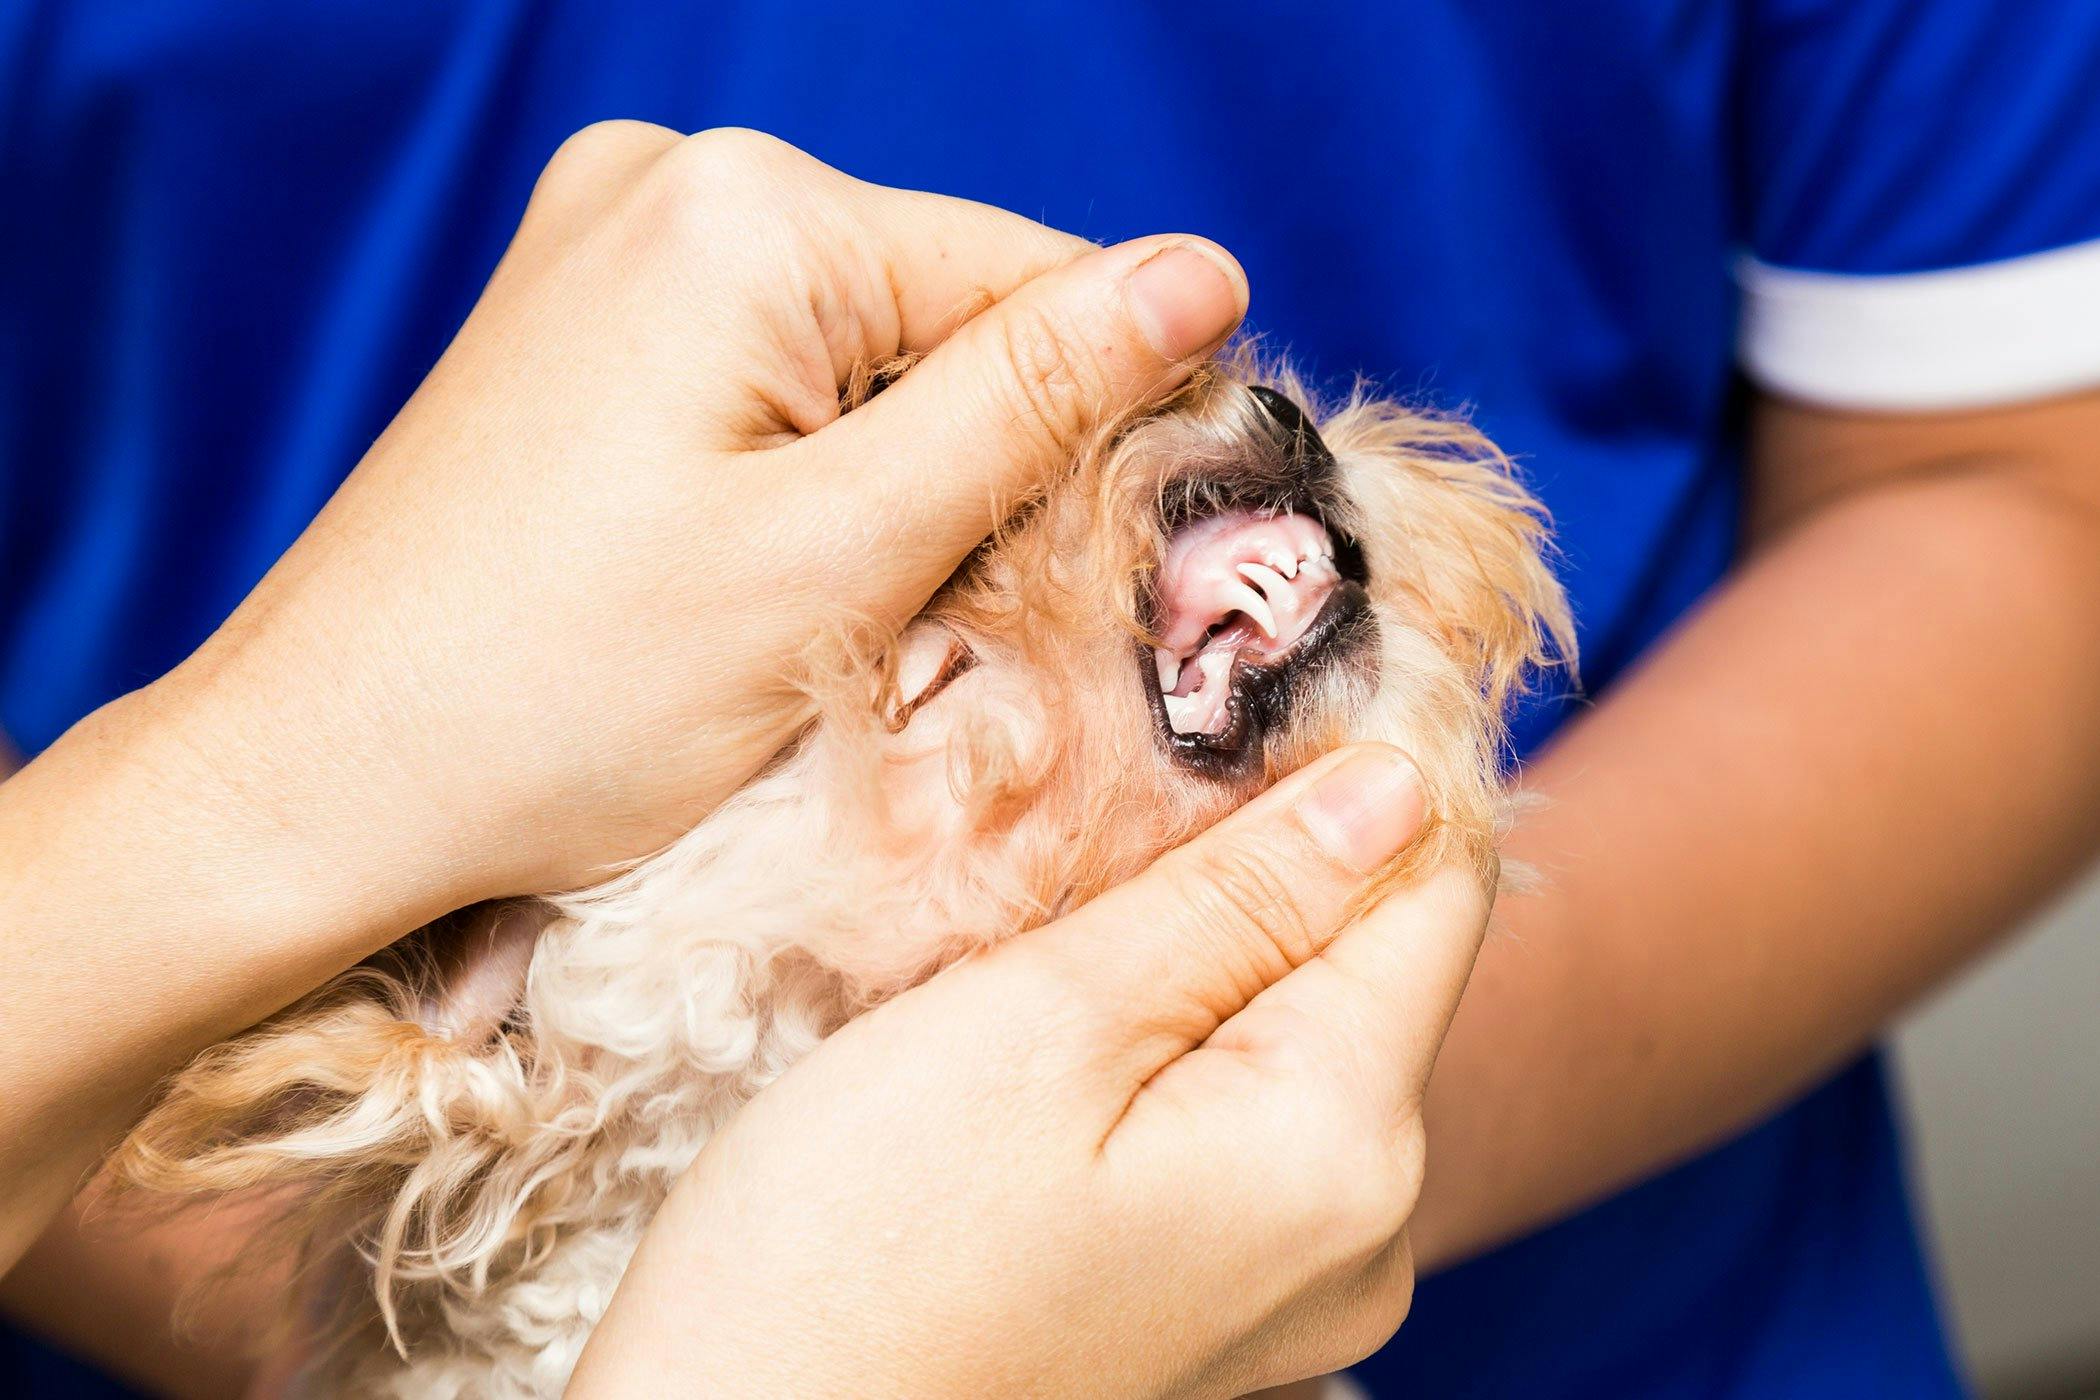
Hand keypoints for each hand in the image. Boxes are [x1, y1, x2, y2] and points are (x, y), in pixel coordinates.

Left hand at [0, 125, 1244, 1261]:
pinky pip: (767, 383)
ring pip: (863, 361)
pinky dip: (804, 481)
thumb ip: (1033, 404)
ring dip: (893, 487)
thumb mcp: (843, 556)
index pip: (1034, 279)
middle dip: (977, 466)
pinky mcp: (581, 329)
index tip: (1109, 573)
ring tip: (823, 621)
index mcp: (745, 209)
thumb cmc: (563, 697)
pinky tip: (757, 584)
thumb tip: (1203, 272)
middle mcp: (668, 183)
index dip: (1105, 428)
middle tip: (930, 626)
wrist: (316, 782)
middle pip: (942, 316)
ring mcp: (608, 249)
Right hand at [572, 744, 1485, 1398]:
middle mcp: (1364, 1235)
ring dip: (1208, 949)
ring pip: (1297, 1039)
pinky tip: (1064, 1034)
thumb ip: (1235, 901)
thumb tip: (1396, 783)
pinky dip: (1178, 1048)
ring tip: (1063, 918)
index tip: (1252, 674)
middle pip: (1367, 962)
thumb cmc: (851, 1250)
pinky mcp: (1217, 1312)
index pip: (1435, 886)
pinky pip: (1243, 1127)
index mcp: (1344, 1144)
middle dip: (1264, 854)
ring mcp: (1296, 1292)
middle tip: (1109, 787)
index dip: (1361, 759)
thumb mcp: (1039, 1026)